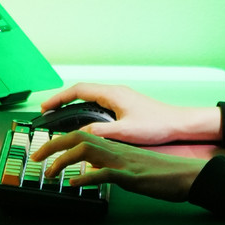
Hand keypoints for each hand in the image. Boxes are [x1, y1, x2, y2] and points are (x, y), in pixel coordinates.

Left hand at [32, 130, 207, 202]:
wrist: (186, 175)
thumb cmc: (163, 174)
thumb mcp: (132, 168)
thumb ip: (111, 167)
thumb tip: (92, 172)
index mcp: (116, 147)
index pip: (83, 135)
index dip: (60, 140)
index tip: (44, 149)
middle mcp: (117, 149)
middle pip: (79, 137)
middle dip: (53, 145)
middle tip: (35, 156)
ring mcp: (123, 161)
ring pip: (87, 150)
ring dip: (64, 160)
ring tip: (49, 173)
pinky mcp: (131, 175)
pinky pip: (105, 173)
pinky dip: (87, 177)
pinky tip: (75, 184)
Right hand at [39, 83, 221, 145]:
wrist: (179, 124)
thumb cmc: (156, 125)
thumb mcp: (125, 132)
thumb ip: (101, 132)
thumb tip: (79, 134)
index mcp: (113, 94)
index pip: (79, 90)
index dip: (59, 98)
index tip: (45, 107)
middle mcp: (115, 93)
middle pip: (83, 92)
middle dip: (64, 101)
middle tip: (48, 113)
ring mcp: (121, 99)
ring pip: (91, 98)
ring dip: (75, 106)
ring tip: (61, 119)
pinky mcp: (126, 107)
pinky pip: (100, 105)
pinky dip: (86, 110)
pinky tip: (85, 124)